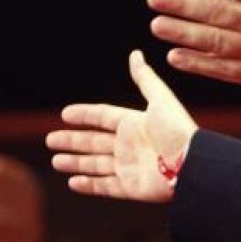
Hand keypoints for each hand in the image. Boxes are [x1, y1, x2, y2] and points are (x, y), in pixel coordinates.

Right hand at [46, 50, 198, 202]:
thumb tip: (135, 53)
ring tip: (55, 160)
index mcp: (134, 123)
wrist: (190, 164)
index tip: (65, 114)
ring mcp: (129, 167)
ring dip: (75, 162)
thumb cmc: (177, 130)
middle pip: (94, 141)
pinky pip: (105, 186)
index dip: (84, 115)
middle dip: (72, 141)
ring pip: (95, 164)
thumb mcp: (160, 99)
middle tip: (50, 139)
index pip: (102, 117)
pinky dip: (88, 185)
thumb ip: (145, 78)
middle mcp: (129, 145)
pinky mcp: (131, 188)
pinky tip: (72, 182)